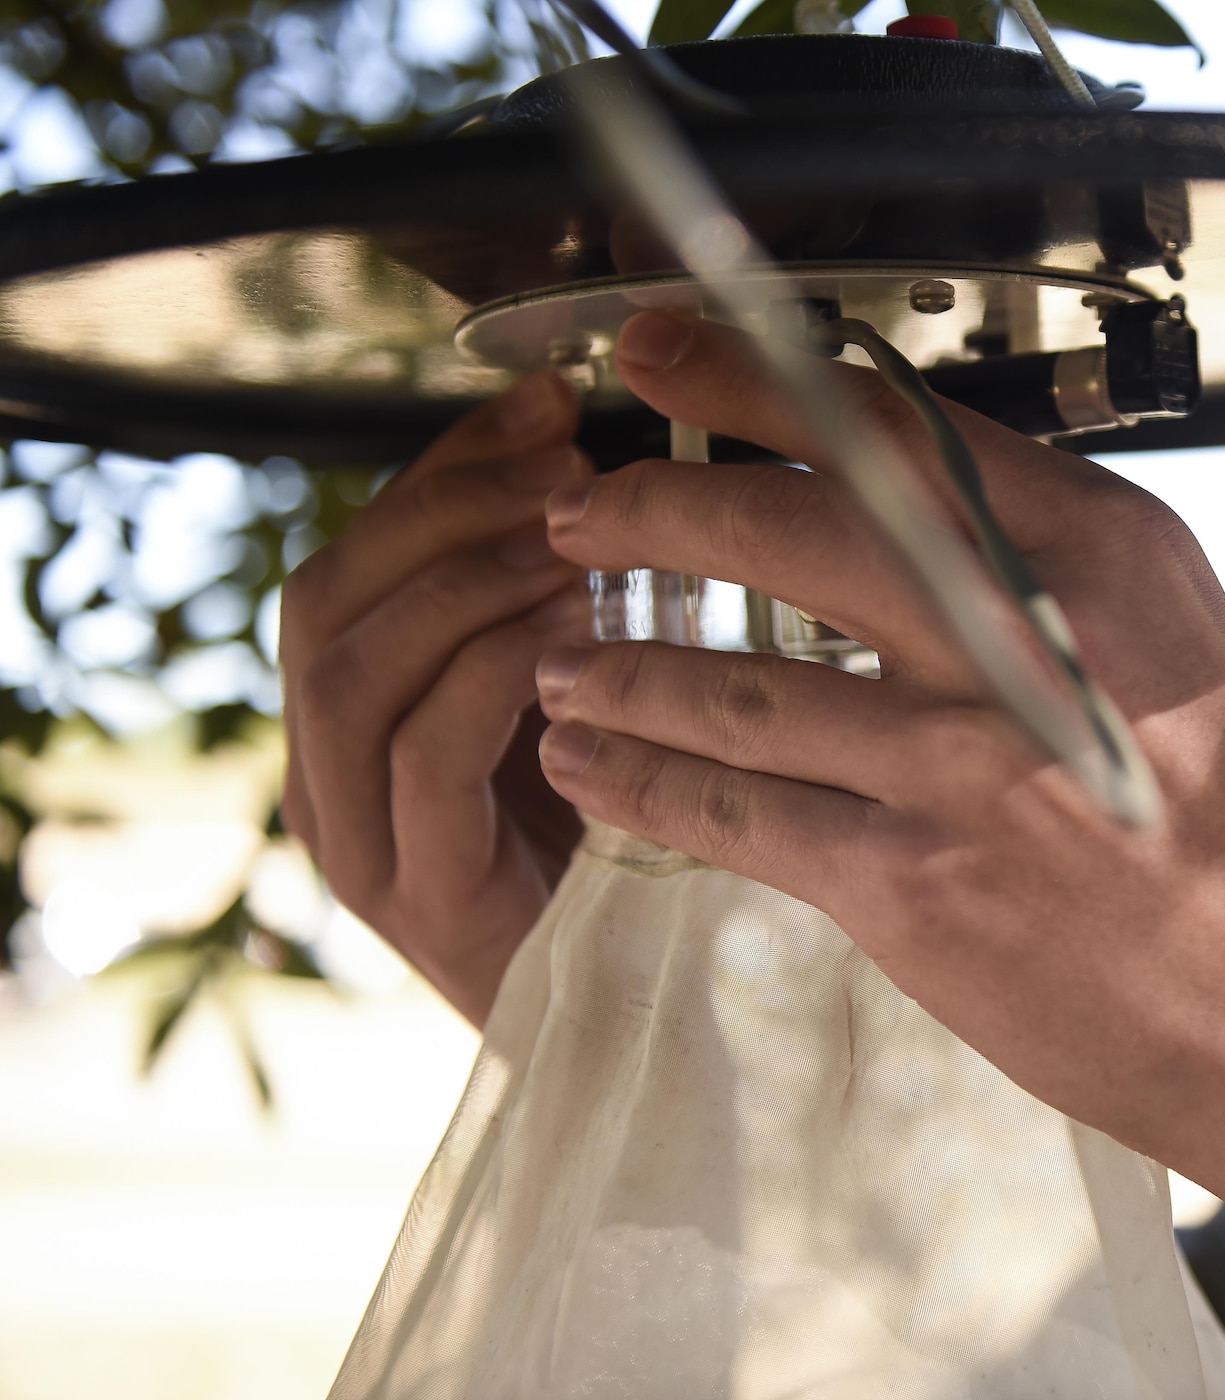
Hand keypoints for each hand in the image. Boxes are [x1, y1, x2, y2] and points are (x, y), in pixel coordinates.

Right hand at [282, 373, 593, 1024]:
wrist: (638, 1019)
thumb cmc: (612, 848)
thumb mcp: (574, 703)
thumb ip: (549, 605)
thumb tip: (585, 457)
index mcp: (352, 718)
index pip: (359, 559)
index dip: (445, 470)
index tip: (548, 401)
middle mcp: (326, 772)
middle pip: (329, 598)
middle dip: (449, 510)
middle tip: (569, 465)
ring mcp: (357, 841)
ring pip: (354, 672)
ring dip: (467, 584)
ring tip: (580, 541)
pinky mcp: (417, 897)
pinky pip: (424, 760)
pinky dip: (497, 676)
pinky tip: (583, 636)